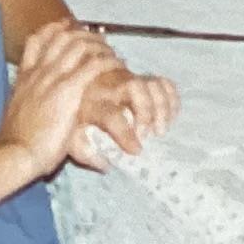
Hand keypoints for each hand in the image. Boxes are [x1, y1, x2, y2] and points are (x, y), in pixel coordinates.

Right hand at [1, 22, 122, 175]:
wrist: (13, 155)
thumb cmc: (16, 144)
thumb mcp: (19, 117)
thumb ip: (30, 107)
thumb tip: (40, 114)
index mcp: (24, 78)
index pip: (36, 40)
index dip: (55, 29)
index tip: (68, 26)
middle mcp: (38, 72)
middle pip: (61, 35)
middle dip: (84, 33)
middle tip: (100, 39)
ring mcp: (53, 79)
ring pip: (79, 45)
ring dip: (99, 45)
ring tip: (112, 52)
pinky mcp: (68, 90)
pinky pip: (93, 66)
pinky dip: (108, 62)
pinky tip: (117, 67)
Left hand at [66, 65, 180, 169]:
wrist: (76, 87)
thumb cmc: (76, 118)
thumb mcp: (71, 136)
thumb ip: (84, 152)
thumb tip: (105, 165)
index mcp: (93, 101)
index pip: (111, 115)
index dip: (126, 134)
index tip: (136, 151)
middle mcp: (111, 86)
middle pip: (136, 87)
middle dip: (147, 112)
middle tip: (150, 136)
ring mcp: (129, 79)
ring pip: (151, 83)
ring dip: (162, 107)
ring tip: (161, 130)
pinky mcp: (142, 78)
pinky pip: (163, 82)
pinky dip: (171, 98)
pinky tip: (170, 117)